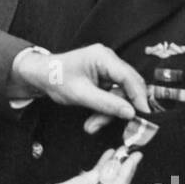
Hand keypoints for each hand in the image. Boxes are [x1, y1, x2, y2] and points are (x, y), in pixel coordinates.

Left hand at [9, 43, 148, 126]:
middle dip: (119, 109)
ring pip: (120, 96)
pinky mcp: (105, 81)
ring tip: (91, 126)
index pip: (128, 77)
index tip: (143, 115)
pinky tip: (93, 121)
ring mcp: (108, 71)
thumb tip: (131, 113)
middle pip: (128, 87)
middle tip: (110, 125)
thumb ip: (106, 104)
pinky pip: (113, 98)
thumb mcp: (80, 94)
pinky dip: (105, 111)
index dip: (138, 97)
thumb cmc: (56, 78)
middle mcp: (109, 61)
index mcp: (103, 57)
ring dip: (109, 113)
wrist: (41, 75)